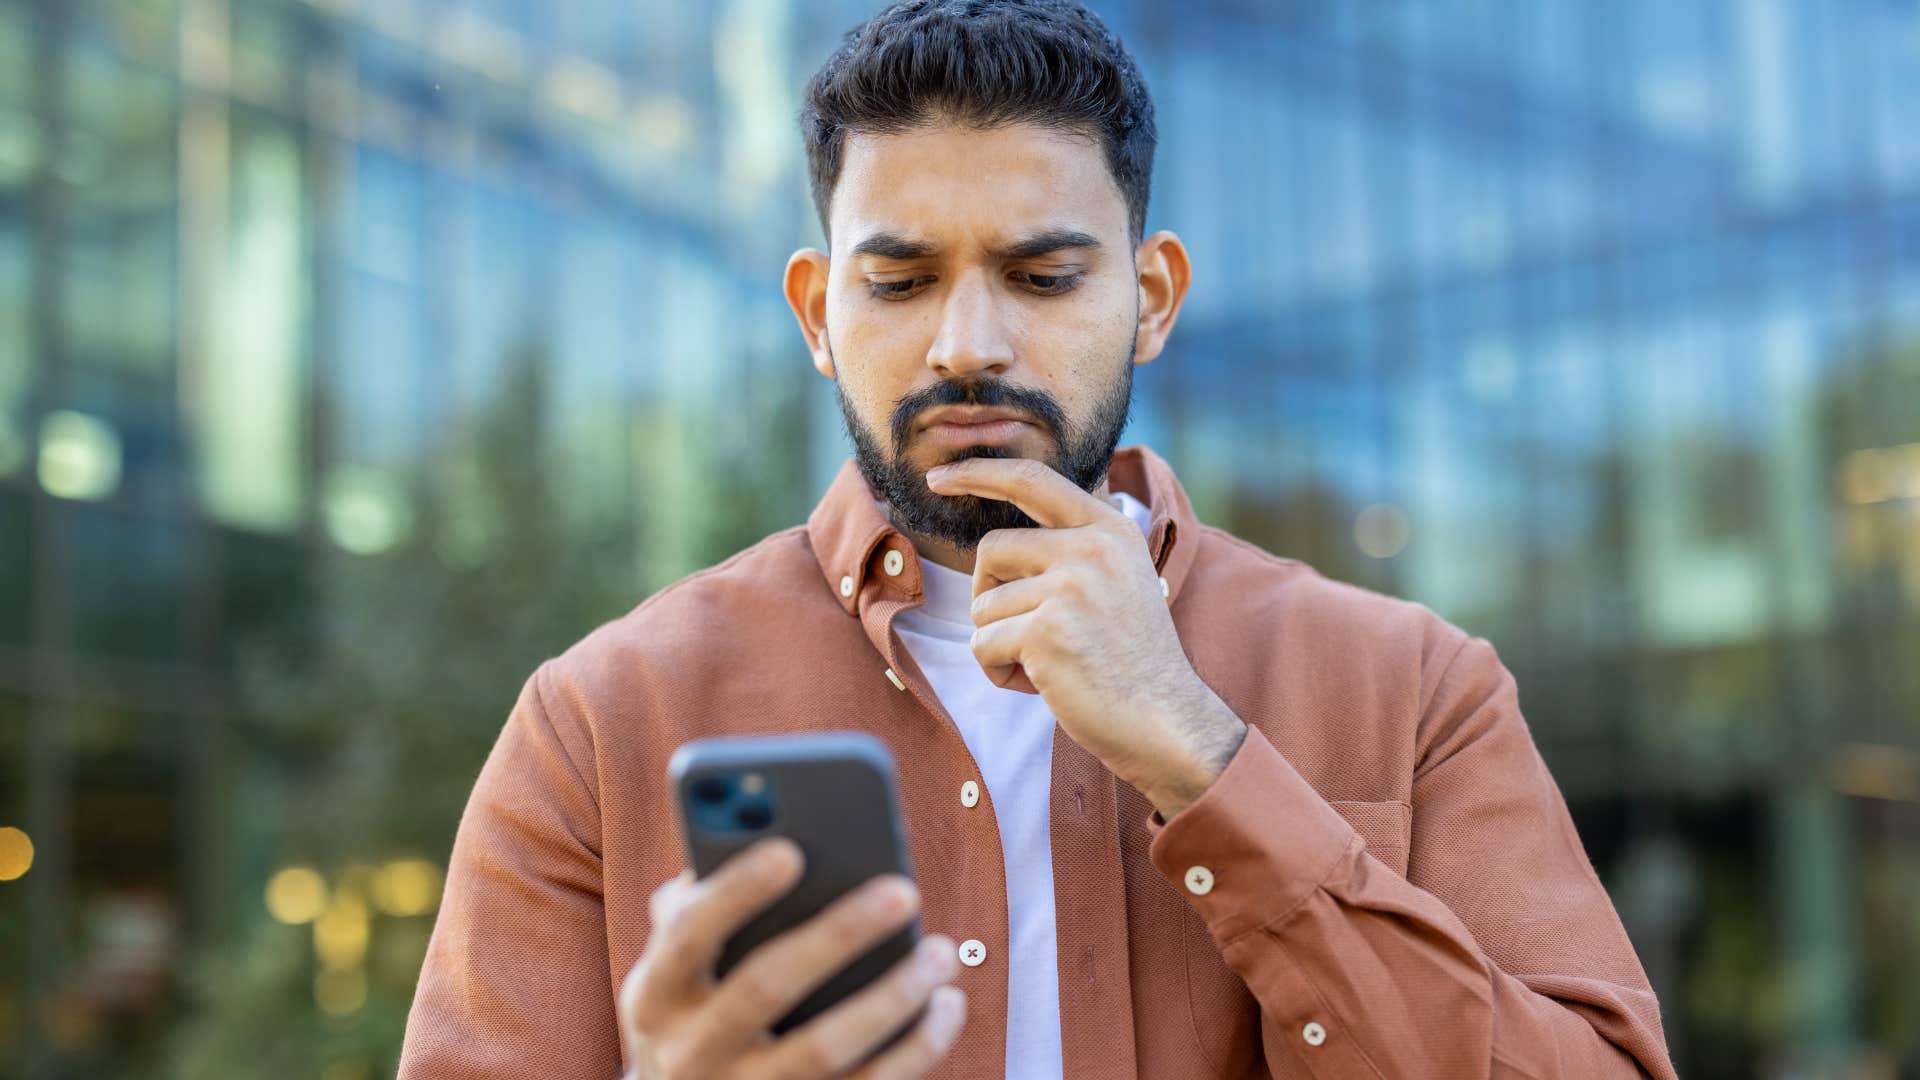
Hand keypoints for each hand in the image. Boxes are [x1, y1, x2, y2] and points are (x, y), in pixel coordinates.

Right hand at [621, 837, 965, 1079]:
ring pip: (823, 1050)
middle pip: (766, 988)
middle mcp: (688, 1052)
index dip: (735, 892)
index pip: (688, 934)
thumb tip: (759, 832)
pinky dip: (916, 1049)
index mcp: (654, 993)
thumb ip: (698, 903)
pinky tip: (948, 1004)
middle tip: (903, 889)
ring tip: (940, 952)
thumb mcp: (676, 964)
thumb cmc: (697, 1004)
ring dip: (891, 997)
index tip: (791, 850)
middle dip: (837, 935)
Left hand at [925, 457, 1246, 816]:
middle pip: (991, 550)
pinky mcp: (1046, 631)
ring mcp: (1069, 587)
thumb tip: (1003, 539)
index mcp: (1109, 529)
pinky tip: (1040, 685)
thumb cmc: (1133, 661)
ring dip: (999, 643)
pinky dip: (998, 671)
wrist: (1167, 722)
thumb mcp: (1120, 581)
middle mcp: (1090, 548)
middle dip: (990, 596)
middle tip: (1025, 633)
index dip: (977, 473)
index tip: (938, 477)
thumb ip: (1075, 549)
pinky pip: (982, 645)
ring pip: (983, 606)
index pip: (1031, 479)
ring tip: (1048, 665)